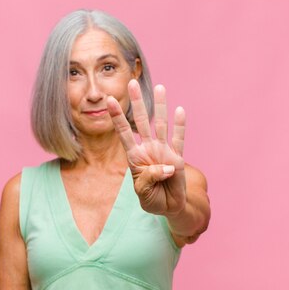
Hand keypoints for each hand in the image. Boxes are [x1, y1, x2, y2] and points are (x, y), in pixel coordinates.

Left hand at [107, 79, 186, 216]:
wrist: (169, 207)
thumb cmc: (152, 199)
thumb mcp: (143, 192)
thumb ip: (149, 178)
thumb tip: (166, 166)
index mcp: (134, 157)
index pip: (123, 132)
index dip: (117, 117)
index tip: (109, 100)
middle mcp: (148, 149)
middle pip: (141, 121)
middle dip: (136, 102)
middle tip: (132, 83)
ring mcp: (163, 151)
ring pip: (160, 124)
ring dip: (160, 106)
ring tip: (159, 87)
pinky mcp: (178, 157)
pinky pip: (179, 138)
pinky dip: (179, 125)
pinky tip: (179, 110)